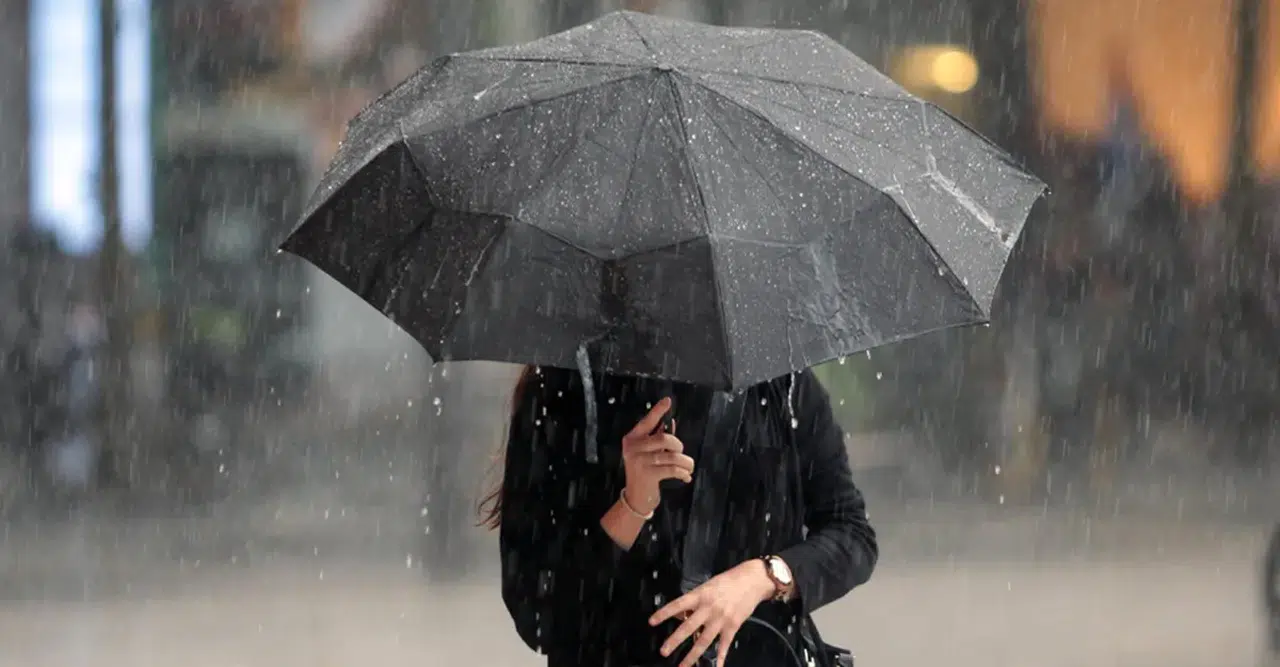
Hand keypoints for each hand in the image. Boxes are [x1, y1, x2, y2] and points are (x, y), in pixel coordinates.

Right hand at [621, 397, 693, 514]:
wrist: (636, 498)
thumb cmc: (645, 471)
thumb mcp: (648, 453)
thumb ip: (658, 438)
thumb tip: (671, 422)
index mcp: (632, 439)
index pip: (647, 421)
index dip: (658, 411)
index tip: (668, 400)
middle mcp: (633, 448)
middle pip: (664, 438)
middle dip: (678, 445)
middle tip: (681, 453)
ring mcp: (639, 461)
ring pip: (671, 456)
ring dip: (685, 462)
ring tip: (689, 467)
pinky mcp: (647, 475)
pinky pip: (672, 470)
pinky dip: (683, 473)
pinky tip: (686, 477)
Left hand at [649, 559, 776, 666]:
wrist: (752, 580)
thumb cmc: (728, 581)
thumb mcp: (707, 586)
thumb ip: (694, 601)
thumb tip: (680, 615)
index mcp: (700, 595)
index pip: (678, 605)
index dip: (664, 613)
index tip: (652, 622)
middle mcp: (709, 608)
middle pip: (688, 627)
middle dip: (675, 640)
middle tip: (664, 651)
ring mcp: (721, 619)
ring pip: (704, 640)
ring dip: (692, 655)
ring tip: (683, 666)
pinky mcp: (733, 626)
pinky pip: (724, 645)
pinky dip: (719, 657)